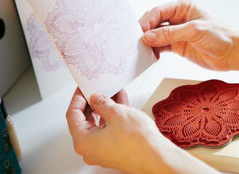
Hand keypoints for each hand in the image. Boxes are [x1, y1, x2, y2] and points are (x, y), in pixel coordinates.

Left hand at [66, 88, 218, 172]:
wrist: (157, 157)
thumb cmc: (137, 142)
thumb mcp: (116, 113)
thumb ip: (102, 103)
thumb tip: (96, 98)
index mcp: (83, 142)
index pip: (73, 115)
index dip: (78, 98)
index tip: (83, 89)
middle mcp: (90, 149)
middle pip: (86, 120)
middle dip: (94, 102)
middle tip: (98, 89)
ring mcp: (103, 151)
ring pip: (100, 125)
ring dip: (107, 108)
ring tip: (114, 93)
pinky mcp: (115, 150)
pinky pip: (110, 130)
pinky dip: (114, 117)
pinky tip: (122, 104)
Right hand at [140, 0, 235, 69]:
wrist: (233, 53)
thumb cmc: (221, 36)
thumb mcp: (194, 31)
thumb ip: (170, 34)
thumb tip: (148, 36)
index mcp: (183, 6)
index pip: (159, 11)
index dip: (147, 21)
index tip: (139, 32)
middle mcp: (179, 17)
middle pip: (155, 22)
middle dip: (145, 31)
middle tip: (136, 42)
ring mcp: (178, 32)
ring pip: (156, 35)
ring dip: (149, 42)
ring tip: (141, 50)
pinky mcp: (178, 45)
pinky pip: (161, 46)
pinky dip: (155, 51)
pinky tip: (151, 55)